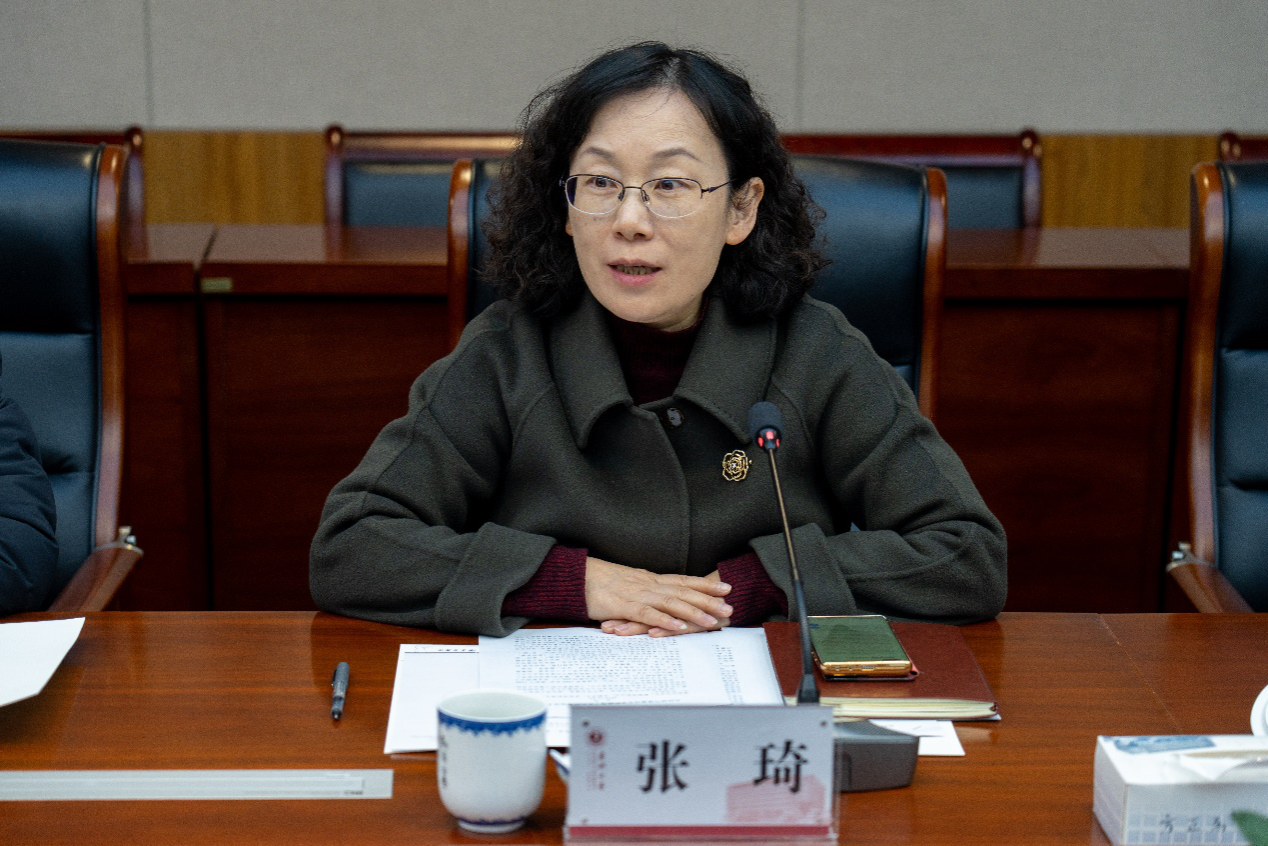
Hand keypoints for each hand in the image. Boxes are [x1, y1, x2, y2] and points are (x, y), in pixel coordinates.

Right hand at [585, 559, 731, 635]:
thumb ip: (644, 589)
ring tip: (712, 620)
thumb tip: (658, 593)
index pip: (683, 580)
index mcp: (649, 579)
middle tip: (730, 607)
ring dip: (693, 611)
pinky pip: (648, 614)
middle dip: (708, 600)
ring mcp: (637, 594)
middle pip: (683, 592)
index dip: (705, 584)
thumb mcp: (627, 583)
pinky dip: (665, 621)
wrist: (576, 576)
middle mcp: (648, 584)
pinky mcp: (624, 606)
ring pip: (671, 603)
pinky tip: (679, 627)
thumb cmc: (599, 582)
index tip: (726, 587)